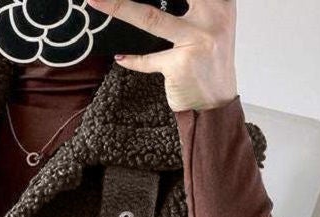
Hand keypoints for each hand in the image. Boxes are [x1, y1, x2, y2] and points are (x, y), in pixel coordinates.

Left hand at [86, 0, 238, 112]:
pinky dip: (132, 59)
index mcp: (221, 3)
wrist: (216, 104)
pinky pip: (146, 60)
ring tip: (98, 1)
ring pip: (150, 18)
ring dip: (119, 7)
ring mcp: (196, 40)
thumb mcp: (208, 28)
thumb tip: (157, 1)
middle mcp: (212, 17)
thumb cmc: (208, 64)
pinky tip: (121, 57)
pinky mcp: (180, 64)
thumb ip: (193, 9)